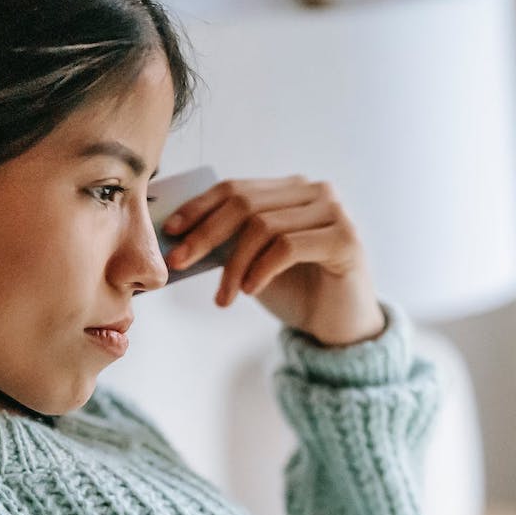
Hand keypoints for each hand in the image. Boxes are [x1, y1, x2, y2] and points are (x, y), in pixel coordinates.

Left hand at [160, 175, 385, 346]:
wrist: (340, 326)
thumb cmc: (297, 292)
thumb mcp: (253, 262)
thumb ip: (228, 242)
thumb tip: (178, 236)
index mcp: (291, 190)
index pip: (235, 188)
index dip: (198, 207)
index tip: (170, 231)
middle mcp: (316, 192)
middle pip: (244, 203)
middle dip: (205, 234)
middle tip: (180, 263)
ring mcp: (334, 213)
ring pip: (263, 226)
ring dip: (234, 265)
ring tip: (225, 296)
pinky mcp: (345, 239)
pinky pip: (288, 247)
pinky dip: (261, 270)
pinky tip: (251, 291)